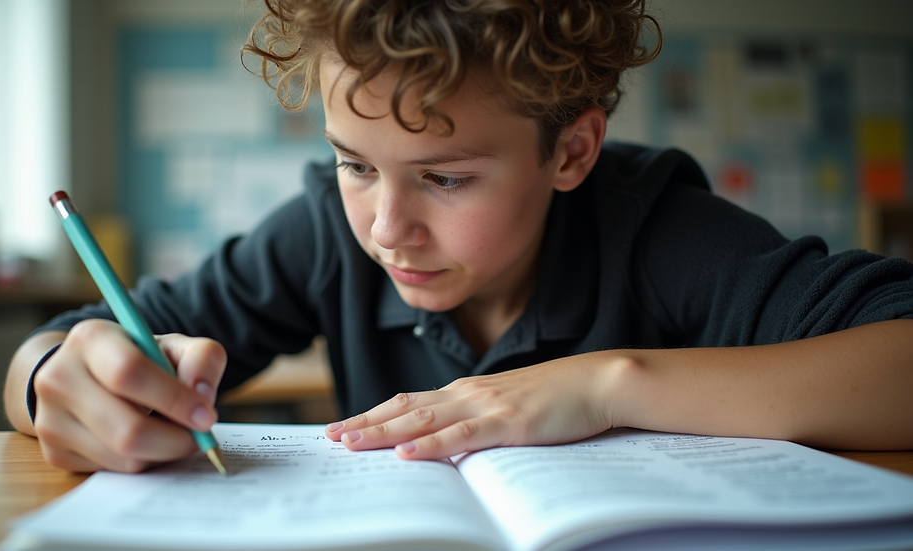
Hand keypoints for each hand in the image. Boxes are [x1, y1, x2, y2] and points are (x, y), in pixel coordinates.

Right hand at [31, 319, 225, 472]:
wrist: (83, 373)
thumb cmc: (138, 358)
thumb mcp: (172, 346)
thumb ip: (201, 358)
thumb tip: (202, 394)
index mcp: (90, 338)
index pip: (130, 373)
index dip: (174, 399)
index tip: (206, 416)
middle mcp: (59, 377)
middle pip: (126, 428)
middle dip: (175, 440)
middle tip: (200, 437)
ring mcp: (50, 418)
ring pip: (122, 457)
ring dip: (162, 453)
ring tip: (174, 434)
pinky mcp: (53, 452)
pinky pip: (111, 470)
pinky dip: (141, 461)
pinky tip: (146, 441)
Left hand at [325, 354, 617, 459]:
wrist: (598, 381)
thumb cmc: (558, 397)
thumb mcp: (509, 407)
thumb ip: (479, 420)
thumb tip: (454, 440)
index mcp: (467, 391)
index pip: (410, 403)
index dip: (375, 414)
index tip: (345, 425)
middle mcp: (467, 393)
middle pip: (405, 410)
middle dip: (365, 423)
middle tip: (329, 436)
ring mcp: (486, 406)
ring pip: (422, 421)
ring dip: (383, 432)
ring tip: (350, 443)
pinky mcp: (507, 422)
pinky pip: (461, 436)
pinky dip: (430, 445)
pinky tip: (406, 453)